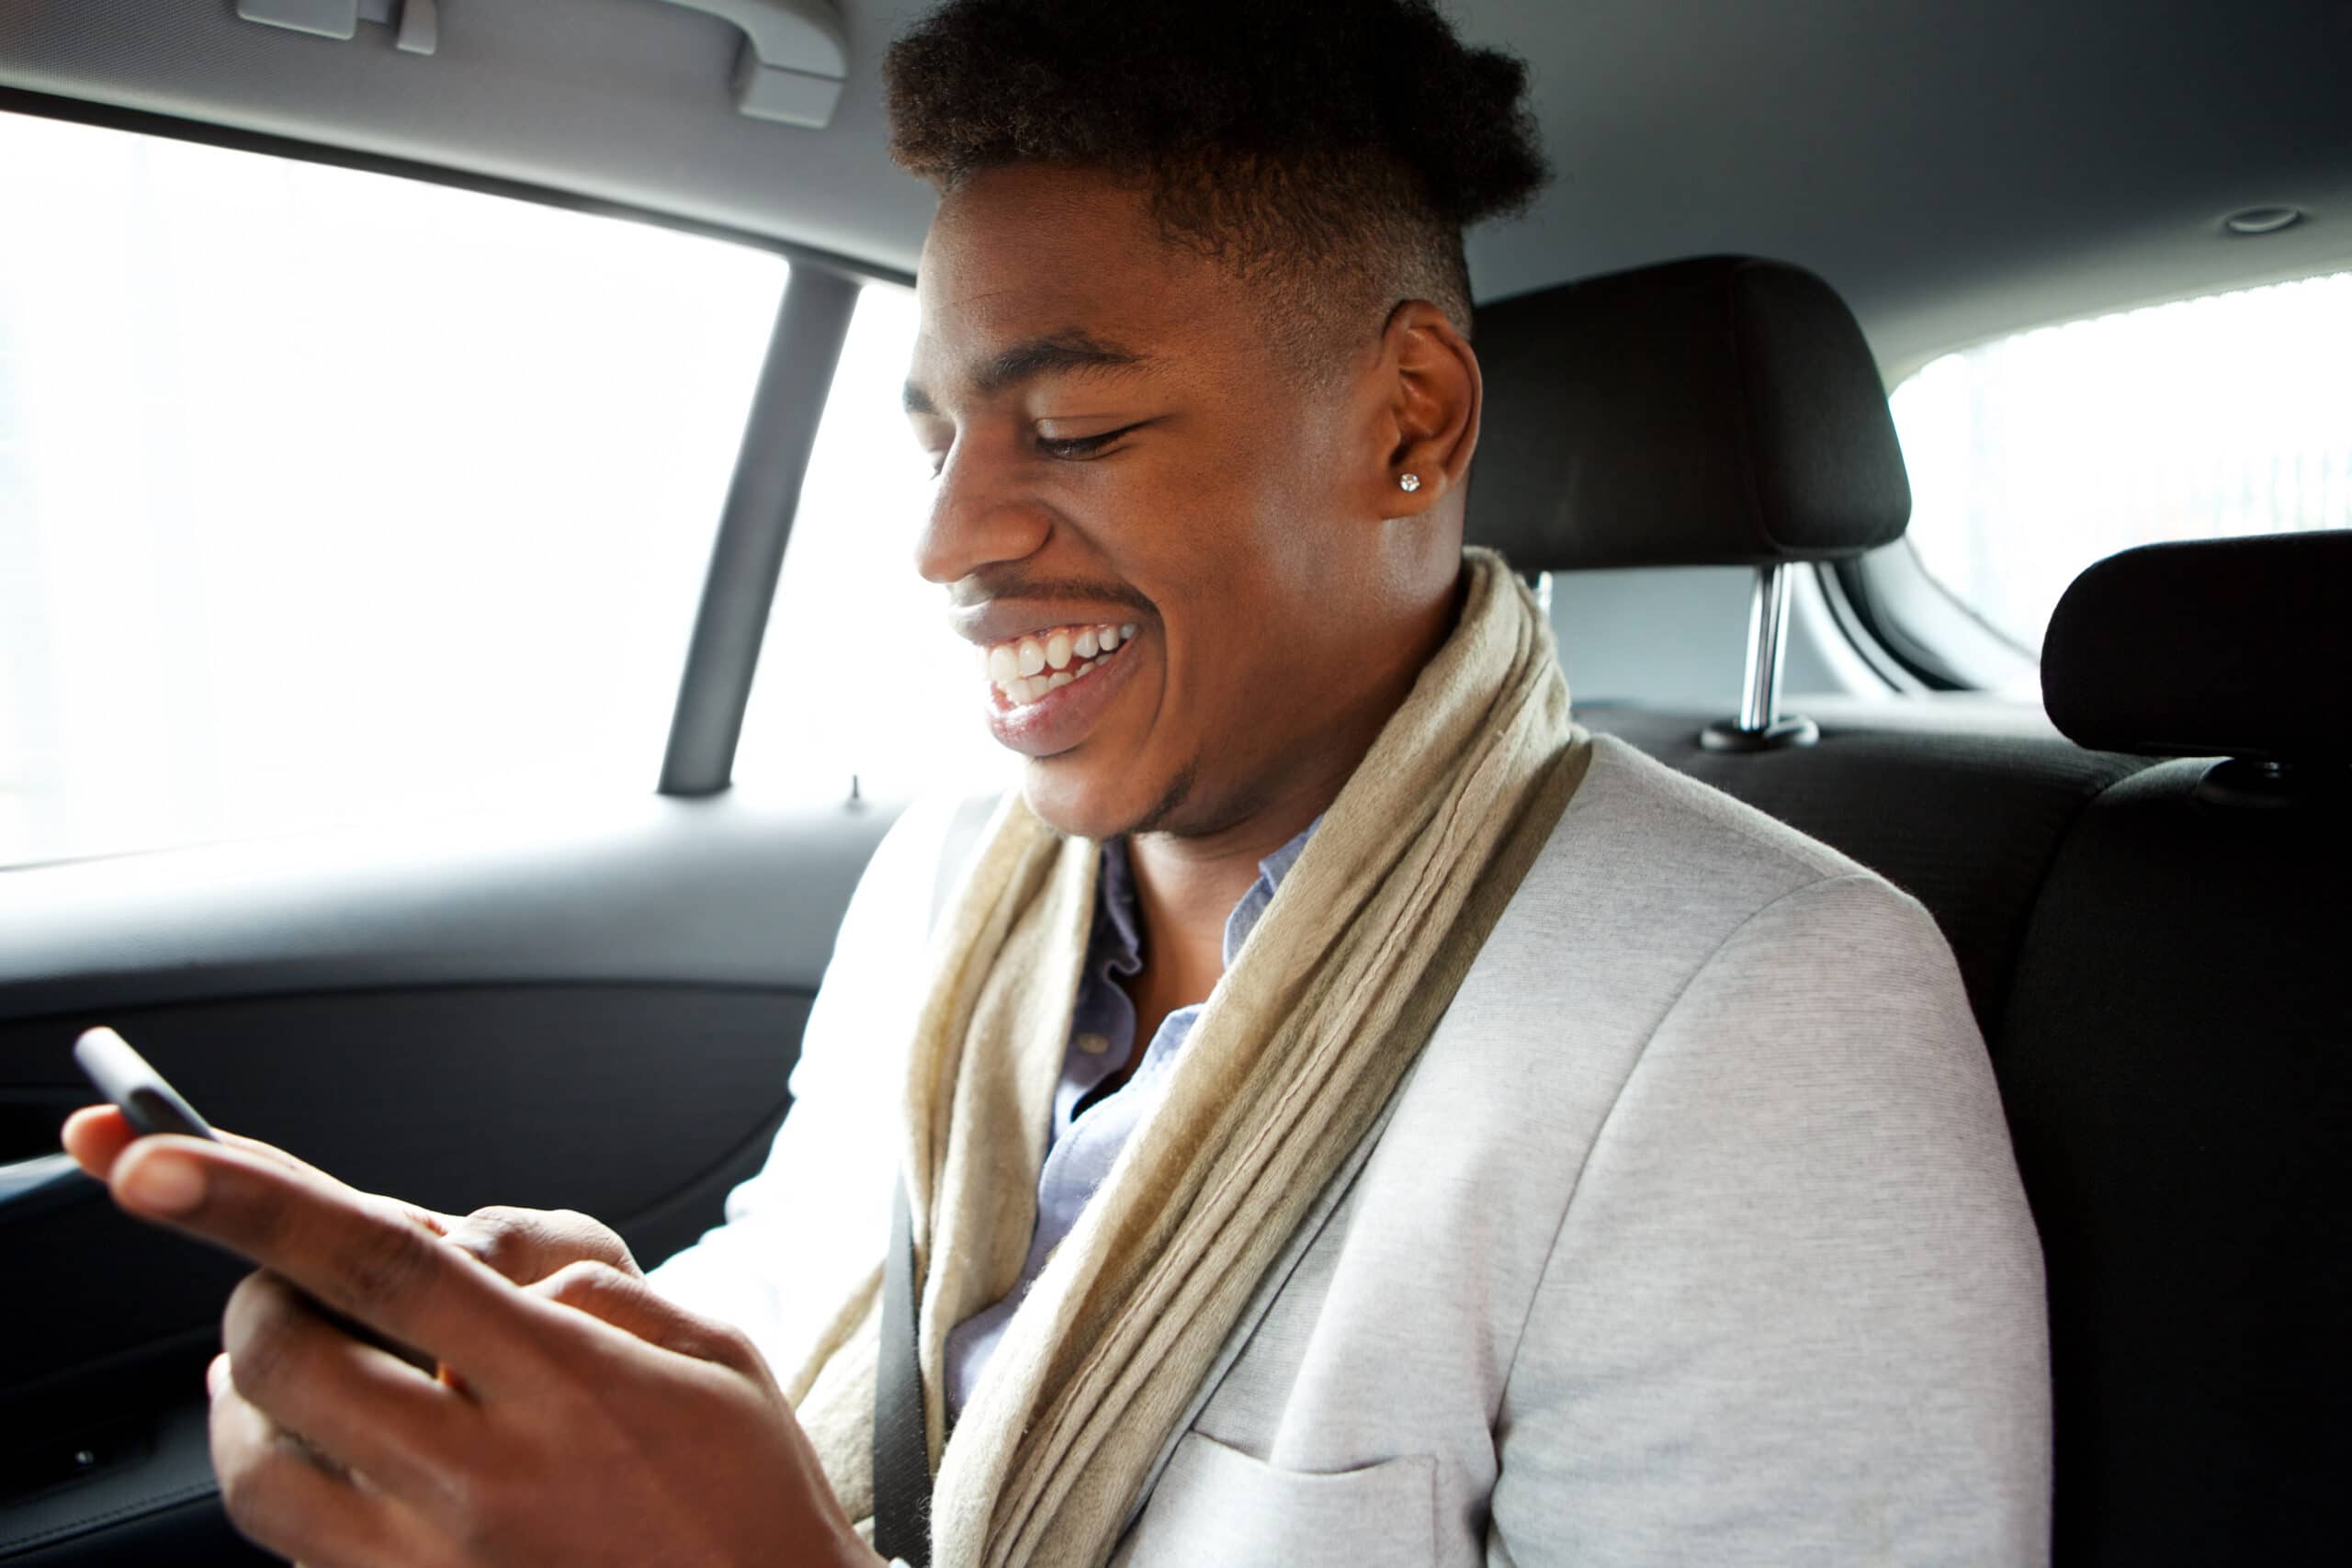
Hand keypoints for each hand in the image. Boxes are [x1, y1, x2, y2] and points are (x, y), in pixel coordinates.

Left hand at [64, 1107, 883, 1567]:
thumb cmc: (751, 1499)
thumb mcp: (713, 1351)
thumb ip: (595, 1287)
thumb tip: (485, 1269)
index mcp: (566, 1386)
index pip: (382, 1265)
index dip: (257, 1203)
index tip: (160, 1161)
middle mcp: (484, 1480)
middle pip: (288, 1362)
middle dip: (256, 1294)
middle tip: (289, 1274)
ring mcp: (435, 1566)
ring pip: (258, 1470)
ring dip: (248, 1391)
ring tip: (290, 1352)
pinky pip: (290, 1544)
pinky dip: (276, 1471)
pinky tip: (319, 1440)